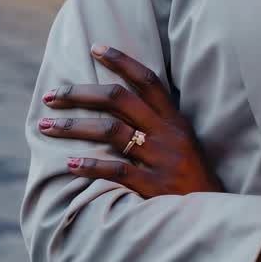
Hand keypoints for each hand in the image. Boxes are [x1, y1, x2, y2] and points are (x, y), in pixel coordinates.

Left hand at [37, 45, 221, 197]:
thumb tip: (119, 106)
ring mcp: (161, 158)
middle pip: (119, 100)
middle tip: (51, 95)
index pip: (147, 79)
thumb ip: (158, 124)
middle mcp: (168, 133)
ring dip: (73, 126)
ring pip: (110, 131)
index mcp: (175, 119)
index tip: (95, 48)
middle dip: (80, 94)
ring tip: (46, 126)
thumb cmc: (192, 178)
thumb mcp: (183, 143)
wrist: (214, 213)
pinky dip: (91, 165)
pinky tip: (70, 163)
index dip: (121, 61)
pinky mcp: (154, 186)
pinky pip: (117, 170)